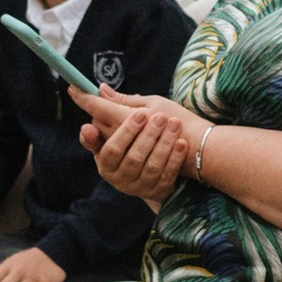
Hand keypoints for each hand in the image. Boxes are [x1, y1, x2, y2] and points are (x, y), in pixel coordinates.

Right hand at [82, 89, 206, 199]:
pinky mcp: (157, 191)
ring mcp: (138, 186)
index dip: (125, 131)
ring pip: (151, 166)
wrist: (163, 161)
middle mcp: (118, 177)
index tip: (139, 114)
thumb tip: (100, 90)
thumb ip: (110, 111)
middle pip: (132, 157)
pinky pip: (167, 175)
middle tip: (160, 116)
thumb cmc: (137, 136)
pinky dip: (175, 158)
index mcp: (105, 161)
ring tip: (174, 124)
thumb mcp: (123, 122)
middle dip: (148, 135)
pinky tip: (181, 143)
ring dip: (164, 143)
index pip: (109, 149)